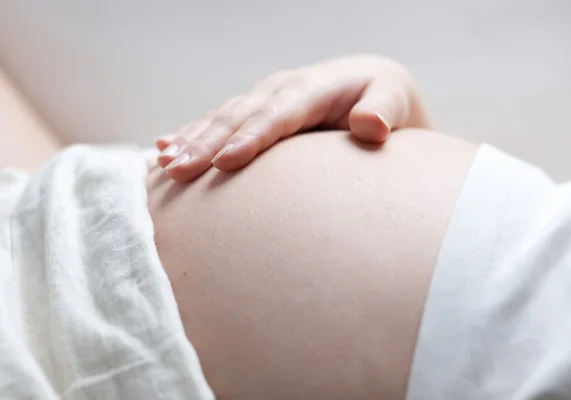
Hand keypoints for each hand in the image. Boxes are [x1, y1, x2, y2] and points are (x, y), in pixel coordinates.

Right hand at [156, 55, 430, 180]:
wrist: (368, 86)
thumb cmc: (381, 98)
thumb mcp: (392, 99)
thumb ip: (383, 110)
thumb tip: (369, 127)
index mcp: (312, 89)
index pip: (278, 115)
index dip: (251, 137)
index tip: (226, 162)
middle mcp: (280, 91)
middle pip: (239, 117)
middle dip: (207, 144)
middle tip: (179, 171)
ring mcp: (263, 99)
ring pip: (221, 119)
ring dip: (191, 141)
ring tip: (164, 164)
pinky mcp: (253, 111)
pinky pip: (217, 121)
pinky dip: (190, 134)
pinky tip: (164, 148)